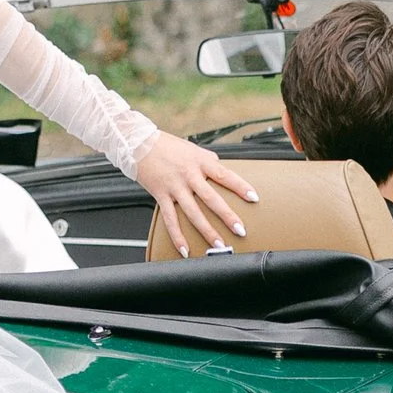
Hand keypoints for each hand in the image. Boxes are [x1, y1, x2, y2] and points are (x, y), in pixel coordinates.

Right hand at [135, 132, 259, 260]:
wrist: (138, 143)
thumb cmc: (167, 145)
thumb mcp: (193, 149)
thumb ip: (208, 160)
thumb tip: (222, 169)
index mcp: (200, 162)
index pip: (225, 175)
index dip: (241, 186)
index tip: (254, 198)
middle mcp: (189, 175)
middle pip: (211, 198)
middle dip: (227, 216)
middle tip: (240, 230)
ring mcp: (175, 187)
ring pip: (193, 212)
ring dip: (207, 231)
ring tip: (219, 245)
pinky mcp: (161, 195)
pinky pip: (170, 219)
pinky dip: (177, 236)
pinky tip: (185, 249)